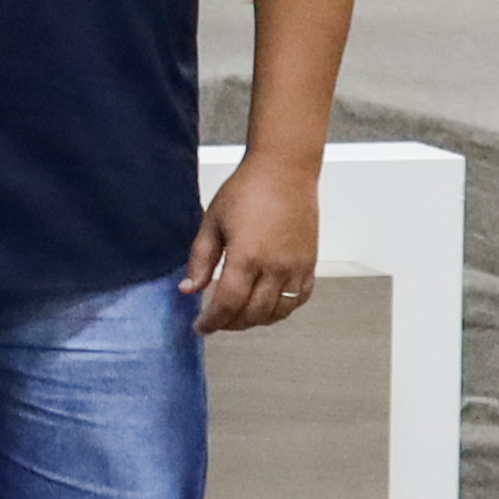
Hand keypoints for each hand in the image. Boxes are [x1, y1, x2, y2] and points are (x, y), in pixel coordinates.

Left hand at [183, 153, 319, 332]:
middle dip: (231, 324)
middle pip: (253, 314)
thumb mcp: (212, 222)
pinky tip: (267, 305)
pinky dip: (282, 310)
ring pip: (278, 312)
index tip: (201, 327)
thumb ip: (200, 259)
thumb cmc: (247, 190)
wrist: (284, 171)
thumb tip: (188, 289)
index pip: (228, 304)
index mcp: (247, 257)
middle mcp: (275, 267)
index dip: (212, 321)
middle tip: (216, 321)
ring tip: (238, 316)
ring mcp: (296, 267)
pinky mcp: (310, 263)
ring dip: (256, 321)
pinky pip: (299, 299)